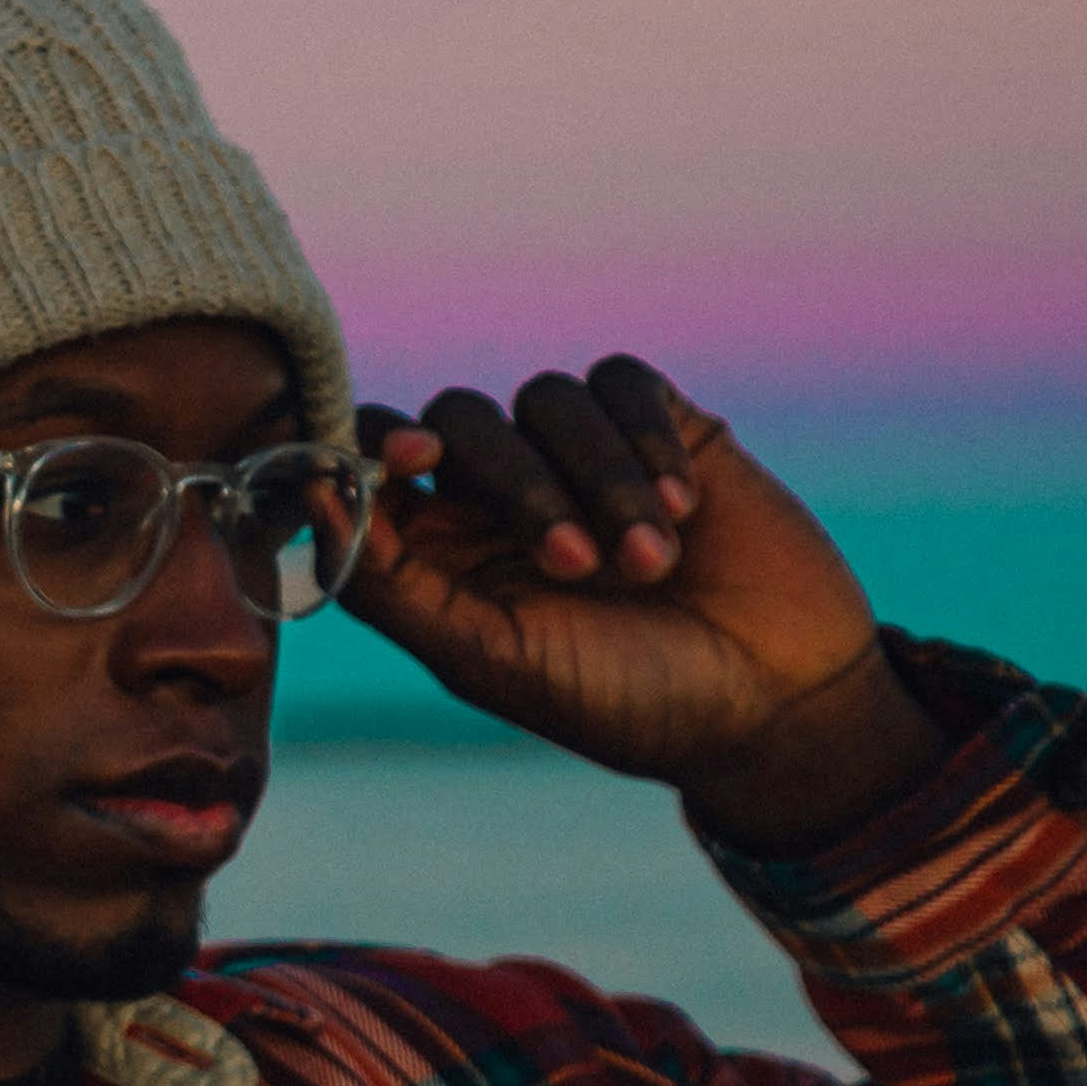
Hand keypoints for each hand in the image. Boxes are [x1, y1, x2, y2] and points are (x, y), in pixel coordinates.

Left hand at [349, 357, 944, 851]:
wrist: (773, 703)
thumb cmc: (624, 699)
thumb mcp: (493, 661)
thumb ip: (393, 586)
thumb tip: (313, 496)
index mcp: (445, 553)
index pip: (376, 461)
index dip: (375, 442)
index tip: (412, 458)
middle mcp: (503, 497)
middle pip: (459, 419)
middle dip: (516, 485)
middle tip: (576, 567)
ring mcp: (583, 458)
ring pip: (544, 399)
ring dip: (597, 480)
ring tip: (651, 563)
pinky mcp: (663, 429)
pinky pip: (620, 382)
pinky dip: (643, 439)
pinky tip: (684, 506)